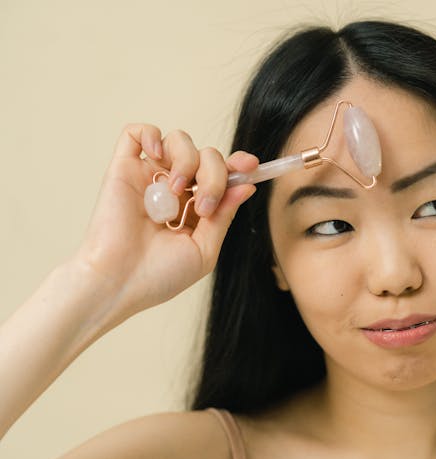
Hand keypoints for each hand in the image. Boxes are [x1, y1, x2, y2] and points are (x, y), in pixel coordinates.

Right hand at [74, 123, 256, 326]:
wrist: (119, 282)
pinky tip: (157, 156)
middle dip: (215, 176)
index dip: (238, 165)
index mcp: (196, 206)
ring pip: (179, 140)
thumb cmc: (159, 275)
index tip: (251, 166)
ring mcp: (150, 176)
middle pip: (207, 155)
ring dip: (187, 160)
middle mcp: (175, 188)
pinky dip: (151, 134)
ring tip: (176, 189)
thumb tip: (246, 185)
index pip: (222, 173)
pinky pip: (136, 133)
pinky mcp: (123, 169)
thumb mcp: (204, 249)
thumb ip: (224, 215)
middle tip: (203, 206)